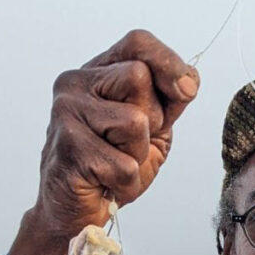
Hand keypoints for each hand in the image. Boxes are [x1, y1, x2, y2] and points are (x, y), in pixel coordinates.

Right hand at [35, 30, 199, 237]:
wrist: (79, 211)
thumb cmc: (114, 167)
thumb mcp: (154, 127)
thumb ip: (170, 99)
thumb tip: (188, 83)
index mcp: (97, 72)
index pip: (138, 43)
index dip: (168, 63)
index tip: (185, 92)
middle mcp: (75, 83)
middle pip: (138, 77)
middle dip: (152, 118)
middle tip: (130, 145)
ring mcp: (67, 113)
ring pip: (135, 121)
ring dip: (137, 154)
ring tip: (115, 163)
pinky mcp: (68, 148)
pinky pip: (125, 164)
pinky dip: (127, 182)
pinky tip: (105, 182)